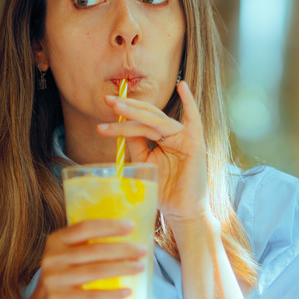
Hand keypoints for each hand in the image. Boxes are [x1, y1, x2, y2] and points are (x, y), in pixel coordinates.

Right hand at [7, 219, 145, 298]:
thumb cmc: (66, 277)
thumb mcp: (70, 256)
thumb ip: (88, 244)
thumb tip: (128, 234)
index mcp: (56, 241)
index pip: (85, 227)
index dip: (110, 226)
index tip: (131, 226)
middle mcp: (52, 258)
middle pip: (94, 250)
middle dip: (123, 249)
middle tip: (142, 251)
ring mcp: (54, 279)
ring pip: (95, 271)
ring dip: (122, 268)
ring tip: (140, 267)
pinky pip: (91, 296)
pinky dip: (112, 294)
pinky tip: (127, 291)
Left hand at [97, 81, 210, 224]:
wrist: (182, 212)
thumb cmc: (165, 191)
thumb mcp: (145, 164)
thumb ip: (136, 145)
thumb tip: (121, 127)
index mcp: (163, 139)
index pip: (141, 123)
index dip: (122, 118)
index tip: (102, 118)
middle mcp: (174, 135)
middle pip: (148, 117)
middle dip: (126, 109)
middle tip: (107, 101)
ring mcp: (185, 138)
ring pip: (157, 121)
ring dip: (136, 112)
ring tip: (117, 107)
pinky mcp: (195, 143)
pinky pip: (194, 119)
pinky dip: (190, 102)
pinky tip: (183, 86)